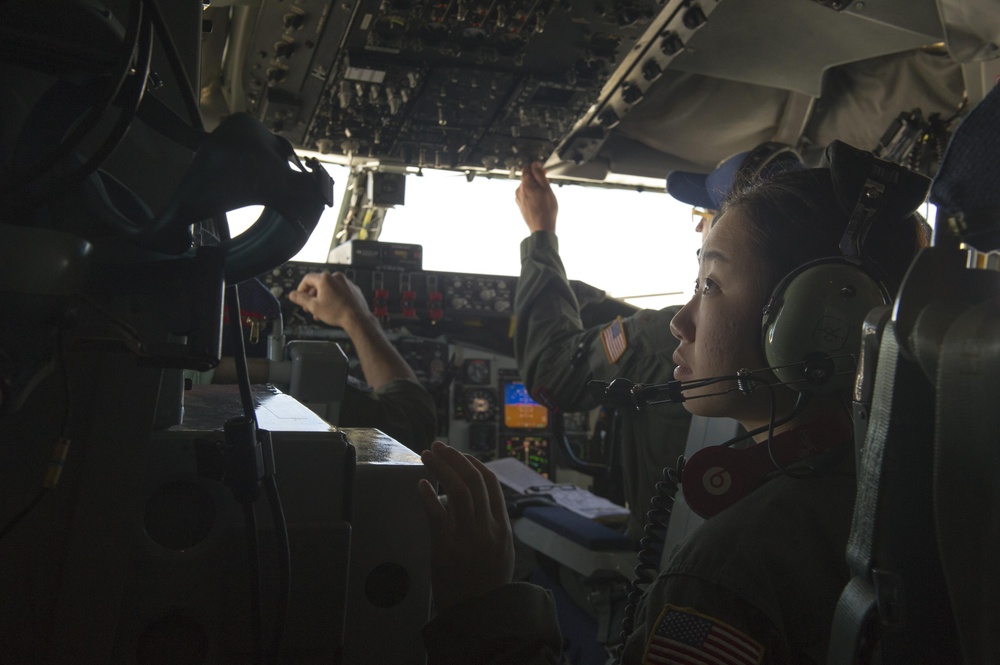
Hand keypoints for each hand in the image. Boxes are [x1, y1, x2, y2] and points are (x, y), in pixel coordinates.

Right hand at [288, 271, 369, 328]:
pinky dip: (333, 298)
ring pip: (329, 289)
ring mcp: (346, 282)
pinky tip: (332, 309)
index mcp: (325, 279)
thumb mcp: (314, 307)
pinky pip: (339, 291)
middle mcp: (336, 277)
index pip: (307, 279)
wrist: (357, 319)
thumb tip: (292, 295)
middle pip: (319, 284)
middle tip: (308, 307)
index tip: (300, 296)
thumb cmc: (337, 312)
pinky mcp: (353, 289)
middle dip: (312, 296)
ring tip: (319, 312)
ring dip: (322, 299)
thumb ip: (301, 299)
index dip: (301, 288)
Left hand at [418, 441, 514, 609]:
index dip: (474, 464)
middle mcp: (487, 529)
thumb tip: (470, 499)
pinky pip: (437, 514)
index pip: (491, 484)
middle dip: (454, 459)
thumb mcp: (500, 552)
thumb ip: (490, 525)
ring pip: (456, 491)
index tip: (460, 455)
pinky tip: (420, 484)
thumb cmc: (486, 584)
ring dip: (440, 468)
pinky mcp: (446, 549)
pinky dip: (428, 496)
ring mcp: (467, 538)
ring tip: (427, 455)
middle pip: (472, 481)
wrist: (477, 614)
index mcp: (502, 528)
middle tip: (438, 446)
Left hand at [515, 162, 557, 233]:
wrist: (541, 227)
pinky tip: (539, 203)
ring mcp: (518, 198)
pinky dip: (532, 196)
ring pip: (526, 187)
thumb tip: (535, 165)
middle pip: (527, 178)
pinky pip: (526, 195)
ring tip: (543, 197)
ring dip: (534, 188)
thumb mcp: (547, 188)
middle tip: (546, 186)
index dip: (536, 169)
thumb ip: (540, 175)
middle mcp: (519, 190)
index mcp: (525, 184)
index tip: (543, 173)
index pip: (527, 168)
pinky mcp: (520, 205)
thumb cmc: (546, 209)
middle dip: (536, 179)